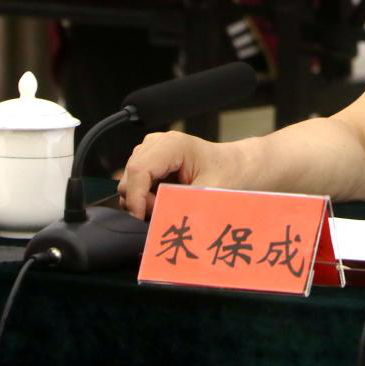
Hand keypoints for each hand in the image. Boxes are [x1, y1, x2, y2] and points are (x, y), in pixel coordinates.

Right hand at [117, 131, 236, 219]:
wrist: (235, 166)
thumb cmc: (227, 172)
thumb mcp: (209, 192)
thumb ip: (183, 205)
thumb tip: (162, 221)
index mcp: (173, 145)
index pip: (139, 170)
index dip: (136, 198)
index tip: (142, 218)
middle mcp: (157, 144)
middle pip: (130, 178)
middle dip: (142, 201)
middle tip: (166, 209)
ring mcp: (151, 151)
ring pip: (129, 183)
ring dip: (144, 200)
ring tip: (169, 202)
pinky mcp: (150, 161)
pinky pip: (135, 184)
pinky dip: (146, 197)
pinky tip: (165, 198)